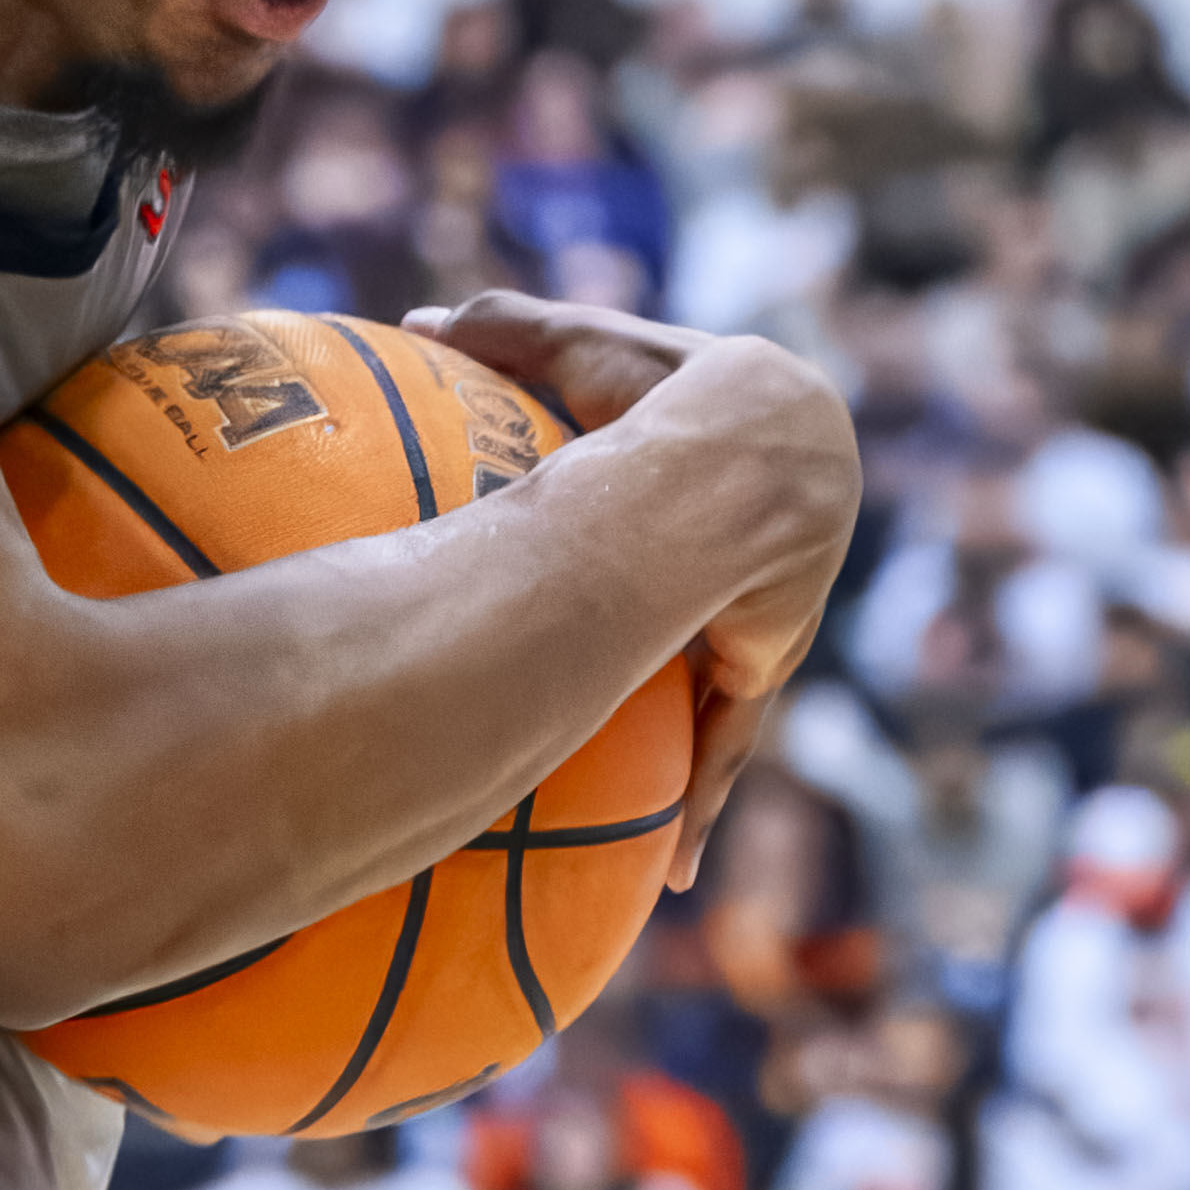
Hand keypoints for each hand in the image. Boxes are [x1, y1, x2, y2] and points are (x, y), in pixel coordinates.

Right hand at [416, 304, 861, 880]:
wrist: (751, 454)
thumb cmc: (661, 390)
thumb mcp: (573, 349)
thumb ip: (505, 329)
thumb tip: (421, 318)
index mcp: (726, 466)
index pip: (685, 493)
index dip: (651, 514)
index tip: (619, 543)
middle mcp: (754, 546)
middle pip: (703, 609)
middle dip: (681, 643)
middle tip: (611, 686)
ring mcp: (767, 608)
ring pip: (715, 691)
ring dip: (682, 754)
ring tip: (638, 819)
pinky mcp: (767, 661)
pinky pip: (728, 742)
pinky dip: (698, 800)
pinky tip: (673, 871)